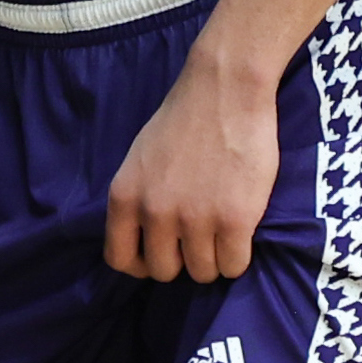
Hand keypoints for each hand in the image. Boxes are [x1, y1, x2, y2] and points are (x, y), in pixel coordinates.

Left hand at [104, 56, 280, 283]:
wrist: (225, 89)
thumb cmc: (184, 120)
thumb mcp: (139, 160)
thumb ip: (138, 200)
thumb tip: (143, 239)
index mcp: (125, 197)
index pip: (119, 260)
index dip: (141, 264)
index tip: (161, 252)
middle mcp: (154, 212)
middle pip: (164, 271)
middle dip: (182, 260)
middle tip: (198, 236)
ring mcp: (195, 219)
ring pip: (202, 273)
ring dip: (214, 258)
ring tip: (222, 230)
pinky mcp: (234, 220)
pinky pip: (234, 266)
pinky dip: (238, 256)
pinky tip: (241, 232)